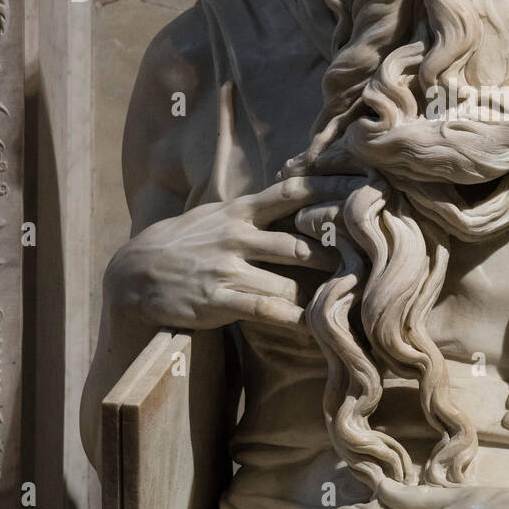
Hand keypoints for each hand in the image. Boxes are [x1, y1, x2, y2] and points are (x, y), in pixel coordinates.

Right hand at [105, 175, 363, 334]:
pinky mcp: (218, 299)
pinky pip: (266, 310)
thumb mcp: (216, 215)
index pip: (293, 191)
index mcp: (240, 210)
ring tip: (357, 296)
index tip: (367, 184)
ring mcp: (228, 268)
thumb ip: (256, 209)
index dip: (332, 187)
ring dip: (323, 290)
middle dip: (339, 252)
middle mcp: (237, 235)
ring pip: (289, 279)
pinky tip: (319, 325)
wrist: (133, 275)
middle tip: (376, 257)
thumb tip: (299, 194)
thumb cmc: (183, 244)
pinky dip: (296, 318)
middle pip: (300, 240)